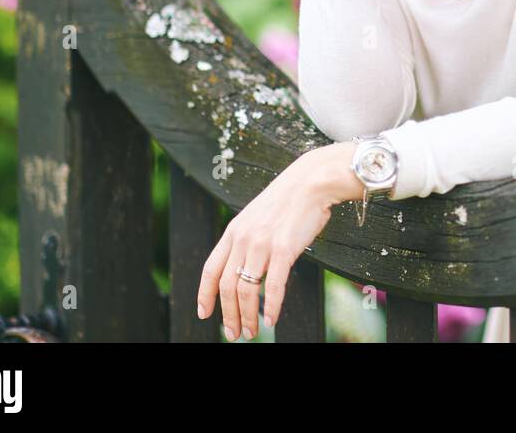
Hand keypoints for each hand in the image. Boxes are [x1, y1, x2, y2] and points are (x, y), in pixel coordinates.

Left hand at [196, 142, 360, 339]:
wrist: (312, 181)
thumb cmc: (289, 199)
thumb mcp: (257, 216)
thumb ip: (247, 238)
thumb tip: (244, 265)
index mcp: (234, 231)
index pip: (210, 269)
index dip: (205, 295)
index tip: (204, 314)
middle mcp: (243, 239)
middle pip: (227, 286)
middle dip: (228, 314)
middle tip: (233, 333)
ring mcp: (262, 244)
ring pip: (246, 290)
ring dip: (247, 316)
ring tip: (251, 331)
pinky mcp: (284, 249)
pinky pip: (273, 286)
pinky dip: (271, 307)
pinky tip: (271, 320)